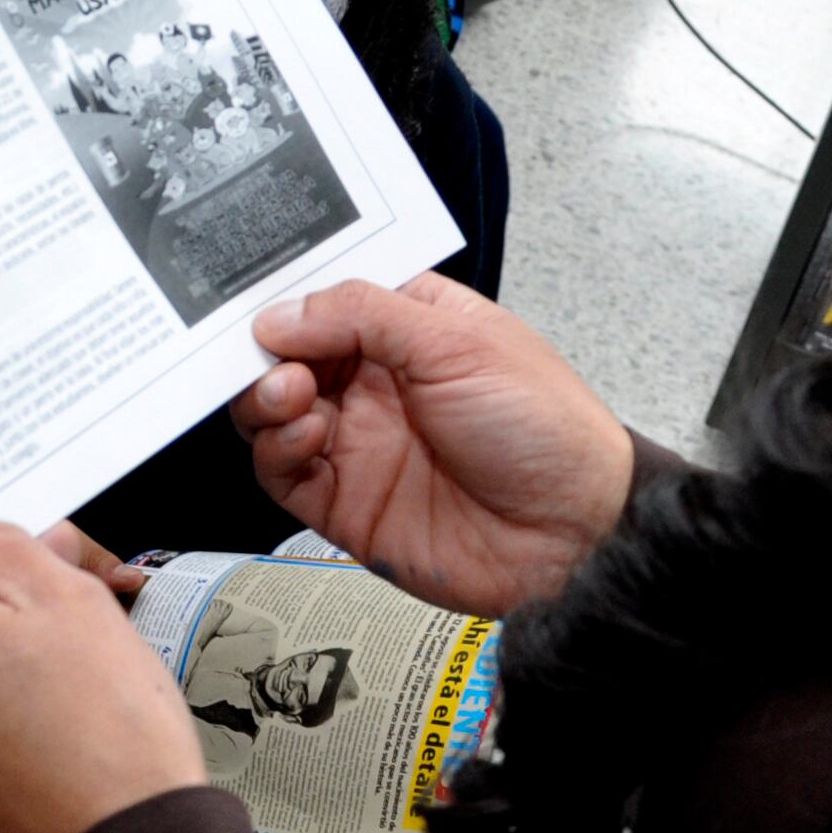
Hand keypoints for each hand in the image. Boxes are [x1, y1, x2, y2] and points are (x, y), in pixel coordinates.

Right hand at [235, 275, 633, 614]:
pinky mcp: (343, 501)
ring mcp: (358, 441)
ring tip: (291, 395)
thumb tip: (282, 313)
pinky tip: (309, 436)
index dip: (290, 299)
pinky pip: (281, 471)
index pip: (328, 300)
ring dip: (265, 399)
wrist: (571, 533)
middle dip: (266, 351)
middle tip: (271, 355)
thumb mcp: (458, 343)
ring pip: (273, 412)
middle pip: (288, 355)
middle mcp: (377, 382)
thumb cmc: (545, 429)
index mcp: (410, 329)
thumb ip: (361, 315)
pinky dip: (276, 450)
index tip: (260, 301)